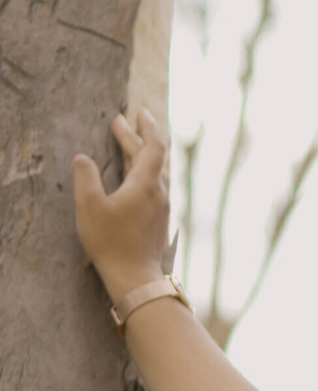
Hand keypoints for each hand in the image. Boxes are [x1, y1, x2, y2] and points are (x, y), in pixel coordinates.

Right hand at [72, 108, 170, 301]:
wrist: (135, 279)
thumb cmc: (112, 242)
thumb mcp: (90, 205)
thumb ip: (85, 177)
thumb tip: (83, 159)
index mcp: (146, 184)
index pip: (153, 146)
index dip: (146, 126)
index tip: (138, 112)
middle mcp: (159, 194)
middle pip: (150, 159)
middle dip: (134, 138)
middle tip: (118, 123)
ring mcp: (161, 209)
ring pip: (151, 175)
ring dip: (137, 157)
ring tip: (124, 147)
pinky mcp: (158, 222)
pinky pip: (151, 190)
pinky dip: (140, 176)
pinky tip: (130, 180)